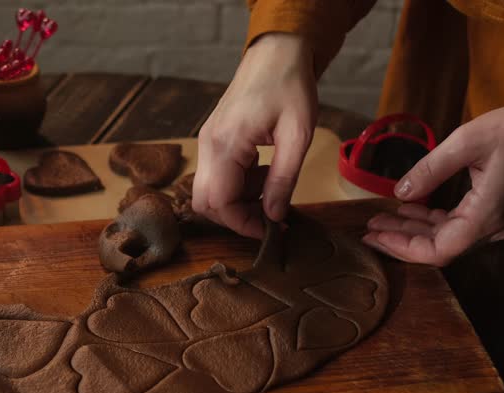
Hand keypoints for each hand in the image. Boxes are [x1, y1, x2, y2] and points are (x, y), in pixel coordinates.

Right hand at [193, 33, 317, 237]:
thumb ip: (283, 179)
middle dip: (236, 217)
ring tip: (271, 187)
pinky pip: (216, 176)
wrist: (276, 52)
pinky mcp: (213, 139)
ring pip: (208, 192)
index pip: (219, 203)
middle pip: (206, 203)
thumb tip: (274, 216)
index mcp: (225, 144)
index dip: (244, 224)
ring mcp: (207, 142)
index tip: (272, 229)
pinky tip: (263, 173)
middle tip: (270, 214)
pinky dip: (237, 185)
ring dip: (237, 201)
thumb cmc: (290, 86)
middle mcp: (208, 145)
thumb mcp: (297, 135)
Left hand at [363, 99, 503, 265]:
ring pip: (447, 237)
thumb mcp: (466, 141)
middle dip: (401, 239)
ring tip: (381, 219)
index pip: (440, 250)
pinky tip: (408, 210)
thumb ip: (430, 169)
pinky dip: (431, 221)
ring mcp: (496, 221)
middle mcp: (493, 226)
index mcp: (487, 214)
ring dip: (413, 230)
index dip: (404, 248)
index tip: (376, 236)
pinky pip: (458, 225)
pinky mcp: (495, 212)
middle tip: (369, 229)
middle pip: (440, 247)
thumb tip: (400, 192)